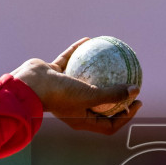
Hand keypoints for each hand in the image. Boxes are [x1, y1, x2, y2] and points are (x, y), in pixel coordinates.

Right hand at [12, 39, 140, 134]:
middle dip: (115, 96)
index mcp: (81, 119)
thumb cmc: (60, 95)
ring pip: (85, 80)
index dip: (125, 116)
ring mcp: (64, 90)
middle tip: (130, 83)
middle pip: (99, 104)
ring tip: (113, 60)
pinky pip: (70, 61)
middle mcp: (74, 107)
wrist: (28, 85)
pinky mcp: (55, 75)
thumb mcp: (91, 97)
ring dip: (98, 71)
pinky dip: (78, 52)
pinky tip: (89, 40)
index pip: (108, 124)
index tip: (137, 102)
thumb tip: (135, 90)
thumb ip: (113, 94)